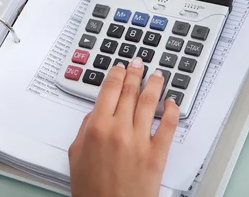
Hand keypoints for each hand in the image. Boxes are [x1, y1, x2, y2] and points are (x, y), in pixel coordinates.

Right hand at [68, 57, 179, 196]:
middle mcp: (119, 130)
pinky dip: (172, 110)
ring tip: (158, 75)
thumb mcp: (76, 155)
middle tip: (139, 63)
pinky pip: (168, 126)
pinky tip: (172, 102)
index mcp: (97, 127)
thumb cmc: (92, 190)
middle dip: (134, 73)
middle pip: (129, 91)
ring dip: (154, 84)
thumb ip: (85, 129)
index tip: (119, 67)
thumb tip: (96, 112)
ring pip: (149, 102)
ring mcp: (140, 141)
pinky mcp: (157, 154)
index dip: (116, 74)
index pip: (109, 90)